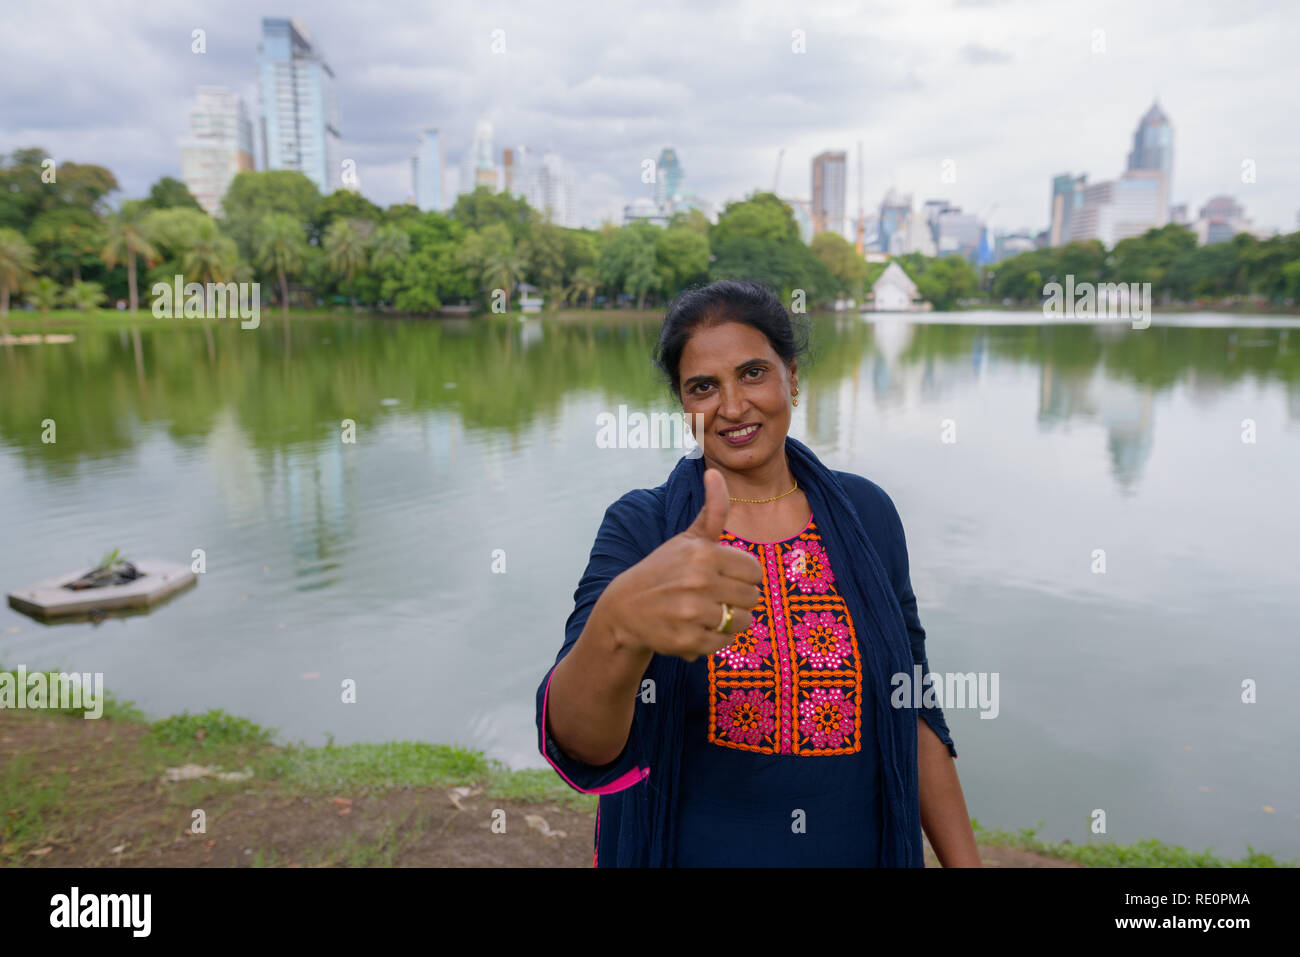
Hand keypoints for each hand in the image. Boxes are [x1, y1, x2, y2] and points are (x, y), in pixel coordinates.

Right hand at [601, 469, 764, 661]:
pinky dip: (715, 640)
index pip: (755, 571)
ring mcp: (692, 613)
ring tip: (705, 614)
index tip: (722, 577)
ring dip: (729, 622)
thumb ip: (712, 510)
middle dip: (737, 600)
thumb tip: (715, 471)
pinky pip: (724, 643)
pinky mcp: (687, 641)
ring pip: (742, 622)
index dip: (743, 576)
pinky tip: (696, 629)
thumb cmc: (663, 570)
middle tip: (711, 597)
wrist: (624, 609)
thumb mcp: (687, 539)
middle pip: (752, 598)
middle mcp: (698, 581)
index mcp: (703, 553)